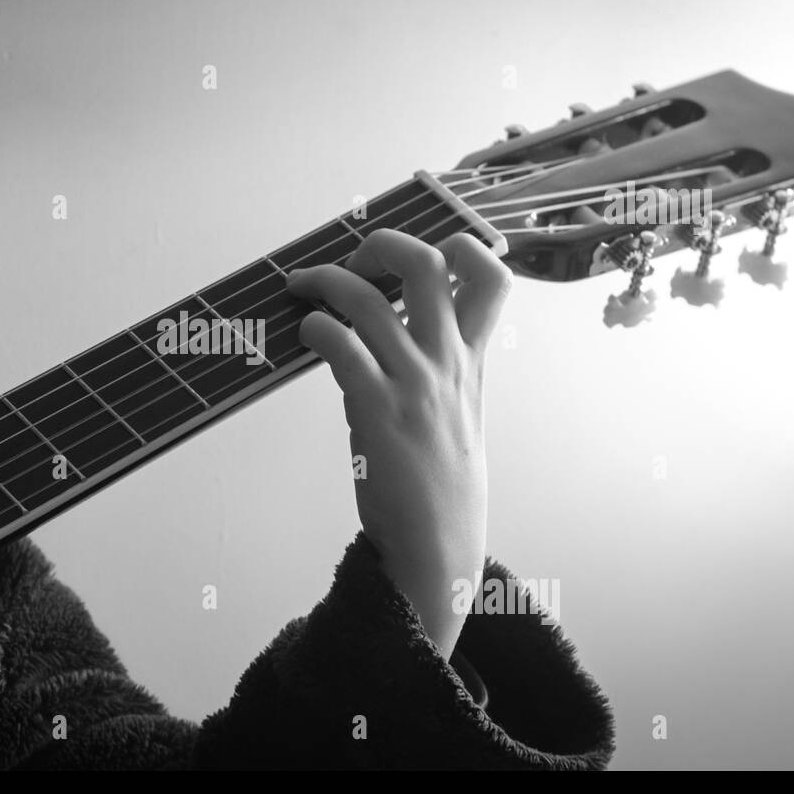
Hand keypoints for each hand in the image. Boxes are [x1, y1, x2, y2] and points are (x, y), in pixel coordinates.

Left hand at [286, 228, 511, 658]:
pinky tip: (305, 333)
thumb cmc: (442, 489)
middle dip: (383, 244)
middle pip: (429, 264)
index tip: (423, 248)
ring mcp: (414, 384)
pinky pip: (341, 343)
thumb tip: (397, 336)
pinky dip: (317, 325)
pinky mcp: (377, 410)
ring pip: (370, 299)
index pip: (492, 279)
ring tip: (301, 287)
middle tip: (353, 262)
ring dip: (326, 280)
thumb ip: (441, 373)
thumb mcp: (461, 418)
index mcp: (472, 364)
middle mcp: (447, 364)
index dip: (462, 245)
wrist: (438, 549)